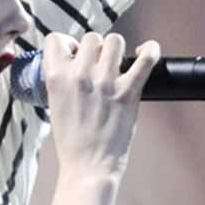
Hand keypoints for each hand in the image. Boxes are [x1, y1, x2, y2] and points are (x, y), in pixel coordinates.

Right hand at [42, 31, 160, 182]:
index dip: (67, 44)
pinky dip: (150, 50)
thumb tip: (74, 64)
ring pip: (114, 41)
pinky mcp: (128, 91)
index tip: (74, 54)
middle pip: (91, 38)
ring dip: (116, 50)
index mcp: (56, 78)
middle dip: (95, 49)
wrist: (88, 167)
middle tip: (98, 64)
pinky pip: (146, 58)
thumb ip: (62, 81)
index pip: (55, 39)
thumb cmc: (72, 142)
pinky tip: (146, 52)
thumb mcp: (54, 106)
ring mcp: (106, 82)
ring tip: (117, 63)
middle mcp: (80, 75)